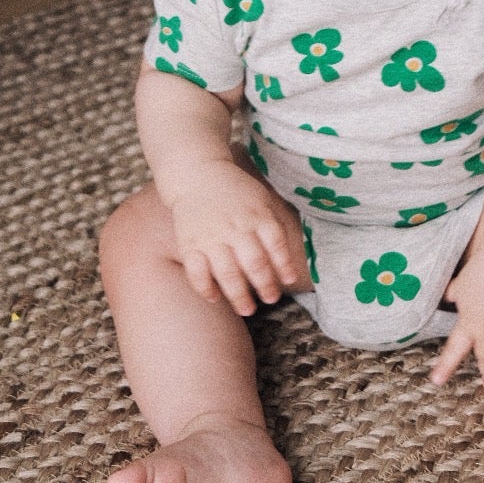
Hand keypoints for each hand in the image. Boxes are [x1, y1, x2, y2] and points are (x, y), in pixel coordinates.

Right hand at [168, 161, 309, 317]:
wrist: (198, 172)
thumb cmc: (235, 190)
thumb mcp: (261, 197)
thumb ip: (275, 222)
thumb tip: (293, 251)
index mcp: (257, 215)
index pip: (276, 244)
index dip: (284, 265)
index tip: (288, 282)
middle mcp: (236, 227)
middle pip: (254, 263)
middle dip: (265, 286)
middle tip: (271, 300)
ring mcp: (211, 236)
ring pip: (227, 273)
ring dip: (238, 295)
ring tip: (247, 310)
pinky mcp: (189, 243)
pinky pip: (196, 271)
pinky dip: (205, 288)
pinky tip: (215, 299)